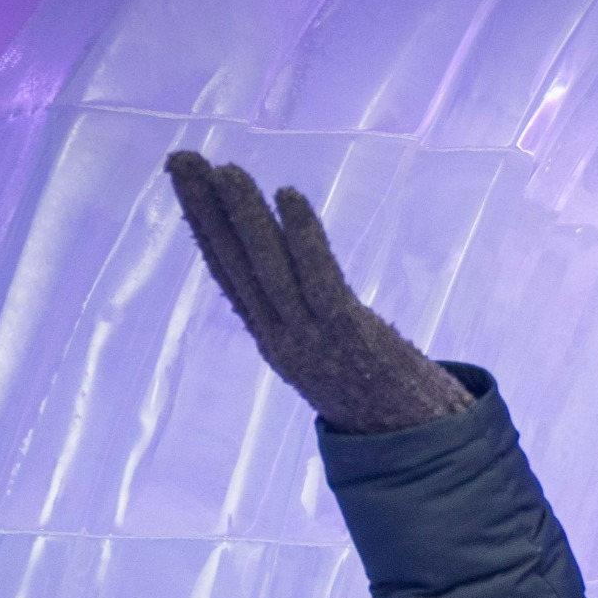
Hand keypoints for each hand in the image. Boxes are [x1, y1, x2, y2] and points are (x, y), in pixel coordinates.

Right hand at [163, 151, 472, 434]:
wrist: (415, 439)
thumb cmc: (376, 392)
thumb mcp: (323, 353)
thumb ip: (301, 316)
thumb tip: (287, 272)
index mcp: (273, 339)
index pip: (229, 274)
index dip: (203, 227)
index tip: (184, 183)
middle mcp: (281, 337)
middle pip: (236, 264)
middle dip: (206, 209)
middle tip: (182, 159)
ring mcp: (310, 336)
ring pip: (269, 267)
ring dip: (245, 215)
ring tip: (226, 170)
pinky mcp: (345, 332)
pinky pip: (318, 277)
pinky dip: (302, 236)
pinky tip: (288, 196)